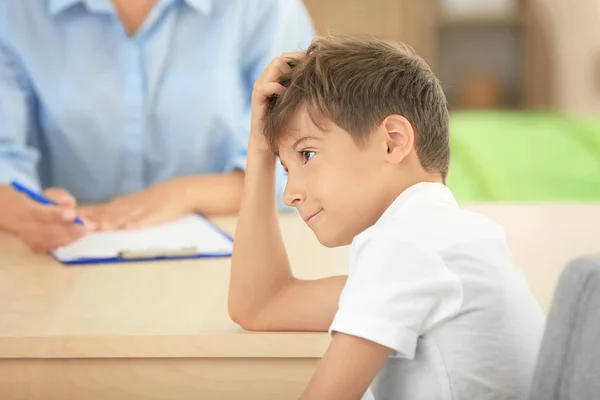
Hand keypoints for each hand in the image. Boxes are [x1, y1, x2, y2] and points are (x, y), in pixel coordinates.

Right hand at [0, 186, 90, 251]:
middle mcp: (24, 226)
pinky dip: (68, 241)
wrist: (15, 213)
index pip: (40, 213)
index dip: (56, 215)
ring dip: (72, 237)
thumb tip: (70, 202)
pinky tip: (79, 236)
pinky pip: (53, 247)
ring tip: (89, 230)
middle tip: (88, 226)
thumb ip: (58, 196)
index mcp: (24, 208)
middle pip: (47, 231)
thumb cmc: (36, 201)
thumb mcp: (46, 194)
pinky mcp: (36, 247)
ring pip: (51, 241)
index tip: (72, 215)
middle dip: (70, 229)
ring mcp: (28, 239)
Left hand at [79, 180, 193, 230]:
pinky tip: (130, 227)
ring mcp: (144, 210)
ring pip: (126, 215)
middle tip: (80, 224)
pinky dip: (139, 223)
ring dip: (113, 221)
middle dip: (95, 219)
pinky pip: (147, 219)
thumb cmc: (158, 199)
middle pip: (110, 213)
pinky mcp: (158, 214)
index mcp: (124, 204)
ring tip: (101, 227)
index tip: (71, 218)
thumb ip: (119, 211)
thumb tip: (97, 218)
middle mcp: (131, 206)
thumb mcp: (136, 203)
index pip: (102, 209)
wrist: (181, 191)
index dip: (88, 214)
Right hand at [250, 51, 305, 151]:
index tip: (313, 62)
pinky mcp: (256, 99)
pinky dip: (276, 87)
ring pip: (273, 67)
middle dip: (295, 61)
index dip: (298, 57)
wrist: (266, 141)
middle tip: (309, 69)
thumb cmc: (282, 123)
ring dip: (287, 71)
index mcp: (273, 79)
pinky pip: (264, 87)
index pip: (284, 58)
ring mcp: (259, 88)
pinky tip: (286, 93)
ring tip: (299, 80)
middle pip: (279, 59)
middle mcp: (265, 80)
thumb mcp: (294, 103)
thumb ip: (300, 91)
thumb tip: (321, 82)